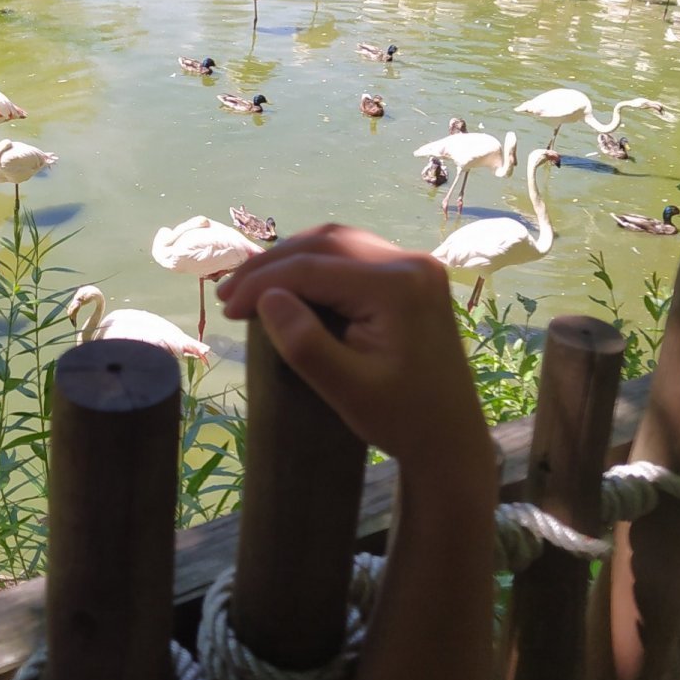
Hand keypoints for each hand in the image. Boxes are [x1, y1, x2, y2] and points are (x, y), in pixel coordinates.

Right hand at [216, 224, 489, 471]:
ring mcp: (415, 266)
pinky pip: (354, 254)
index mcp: (397, 287)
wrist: (452, 438)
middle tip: (229, 292)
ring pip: (339, 241)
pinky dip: (317, 263)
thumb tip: (266, 298)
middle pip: (325, 242)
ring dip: (292, 258)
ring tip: (252, 285)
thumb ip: (305, 343)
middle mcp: (411, 263)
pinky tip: (291, 282)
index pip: (313, 268)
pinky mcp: (413, 276)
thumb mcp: (347, 390)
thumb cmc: (401, 420)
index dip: (263, 283)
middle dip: (271, 263)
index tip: (227, 308)